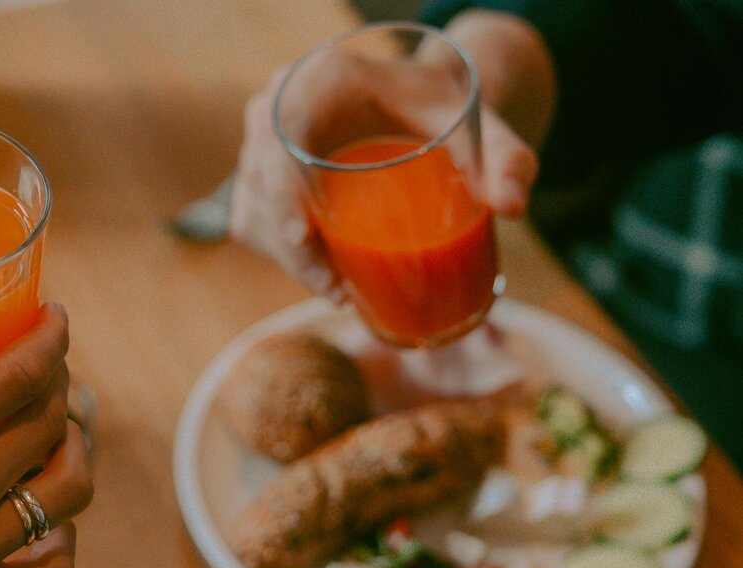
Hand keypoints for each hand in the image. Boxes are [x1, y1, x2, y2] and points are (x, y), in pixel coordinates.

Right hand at [229, 32, 540, 299]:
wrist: (415, 99)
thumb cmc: (442, 108)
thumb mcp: (479, 122)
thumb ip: (509, 158)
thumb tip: (513, 209)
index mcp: (321, 78)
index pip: (278, 131)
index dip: (278, 185)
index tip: (305, 236)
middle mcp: (280, 103)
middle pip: (258, 178)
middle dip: (287, 244)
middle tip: (334, 288)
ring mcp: (264, 139)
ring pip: (252, 205)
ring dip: (283, 256)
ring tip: (337, 291)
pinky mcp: (261, 172)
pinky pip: (252, 217)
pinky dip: (277, 253)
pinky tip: (318, 276)